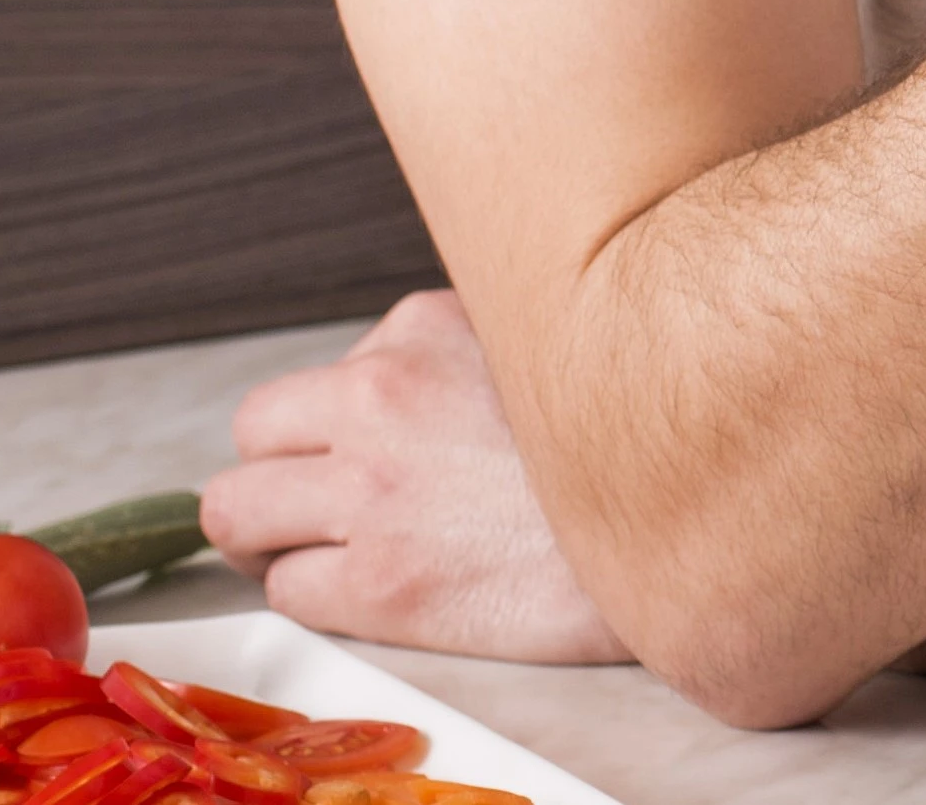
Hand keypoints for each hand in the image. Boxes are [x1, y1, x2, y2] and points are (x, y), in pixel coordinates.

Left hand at [199, 290, 632, 663]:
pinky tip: (373, 596)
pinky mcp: (380, 583)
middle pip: (251, 435)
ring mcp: (370, 493)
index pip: (324, 377)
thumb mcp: (547, 348)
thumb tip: (429, 380)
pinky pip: (288, 590)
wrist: (690, 531)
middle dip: (276, 475)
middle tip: (315, 508)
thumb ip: (469, 353)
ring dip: (271, 539)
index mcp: (421, 328)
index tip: (368, 457)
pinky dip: (317, 597)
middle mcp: (380, 397)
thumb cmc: (636, 445)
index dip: (334, 427)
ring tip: (318, 555)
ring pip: (235, 514)